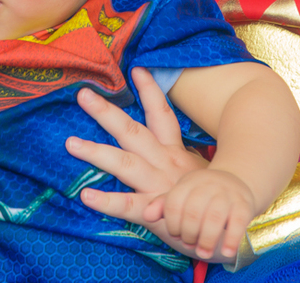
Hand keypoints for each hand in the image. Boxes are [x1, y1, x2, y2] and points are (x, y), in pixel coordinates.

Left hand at [65, 69, 208, 242]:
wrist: (228, 230)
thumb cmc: (206, 200)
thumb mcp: (196, 171)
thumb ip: (178, 157)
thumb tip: (163, 141)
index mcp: (174, 152)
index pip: (162, 115)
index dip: (150, 91)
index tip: (136, 69)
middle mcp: (164, 163)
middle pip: (133, 132)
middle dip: (107, 112)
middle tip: (83, 95)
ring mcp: (158, 186)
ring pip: (125, 163)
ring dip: (97, 152)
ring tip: (71, 143)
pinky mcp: (155, 213)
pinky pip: (128, 206)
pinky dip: (107, 201)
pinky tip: (86, 195)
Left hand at [147, 168, 255, 259]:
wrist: (237, 182)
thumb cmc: (202, 195)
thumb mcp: (182, 195)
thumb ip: (163, 205)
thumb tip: (147, 215)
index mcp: (189, 181)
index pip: (174, 203)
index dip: (172, 224)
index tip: (175, 234)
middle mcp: (208, 184)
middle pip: (193, 212)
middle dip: (188, 234)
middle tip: (190, 244)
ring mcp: (227, 194)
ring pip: (214, 218)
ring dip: (207, 240)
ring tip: (203, 253)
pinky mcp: (244, 204)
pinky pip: (238, 223)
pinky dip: (231, 239)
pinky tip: (227, 252)